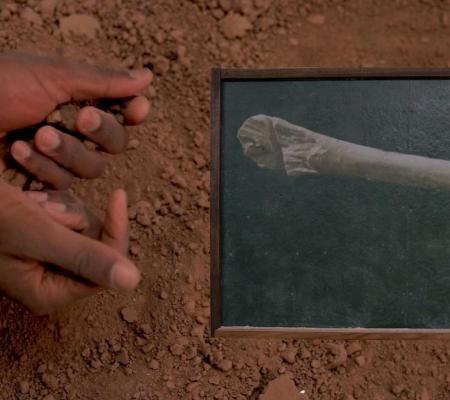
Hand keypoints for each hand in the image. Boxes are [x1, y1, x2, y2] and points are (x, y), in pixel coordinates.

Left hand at [0, 51, 152, 188]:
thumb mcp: (53, 76)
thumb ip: (103, 81)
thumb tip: (147, 77)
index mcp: (80, 100)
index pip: (122, 112)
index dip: (133, 114)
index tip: (137, 109)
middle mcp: (74, 130)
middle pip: (115, 145)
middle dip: (100, 133)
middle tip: (79, 119)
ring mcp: (59, 157)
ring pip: (91, 170)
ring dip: (66, 153)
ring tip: (34, 137)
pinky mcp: (41, 178)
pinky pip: (62, 185)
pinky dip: (42, 170)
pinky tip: (18, 153)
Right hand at [0, 183, 138, 313]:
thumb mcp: (37, 234)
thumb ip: (84, 258)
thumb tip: (133, 282)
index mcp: (51, 292)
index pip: (106, 267)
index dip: (115, 231)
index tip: (117, 195)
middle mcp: (53, 280)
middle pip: (94, 243)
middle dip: (72, 217)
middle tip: (40, 207)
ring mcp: (47, 259)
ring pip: (82, 225)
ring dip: (59, 207)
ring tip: (29, 204)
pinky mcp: (42, 240)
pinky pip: (66, 216)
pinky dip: (52, 203)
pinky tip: (28, 201)